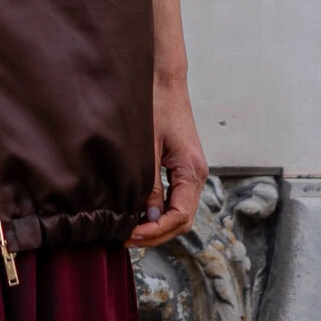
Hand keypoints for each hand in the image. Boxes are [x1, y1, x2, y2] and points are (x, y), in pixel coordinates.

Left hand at [128, 77, 206, 248]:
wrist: (164, 81)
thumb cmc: (155, 106)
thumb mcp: (147, 148)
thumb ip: (149, 184)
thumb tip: (149, 217)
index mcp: (191, 170)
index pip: (180, 216)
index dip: (155, 232)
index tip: (130, 236)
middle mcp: (196, 174)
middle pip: (181, 220)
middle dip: (155, 235)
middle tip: (124, 239)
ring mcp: (191, 172)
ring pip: (179, 213)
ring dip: (156, 226)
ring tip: (128, 231)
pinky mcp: (181, 168)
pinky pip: (174, 199)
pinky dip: (158, 212)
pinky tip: (137, 214)